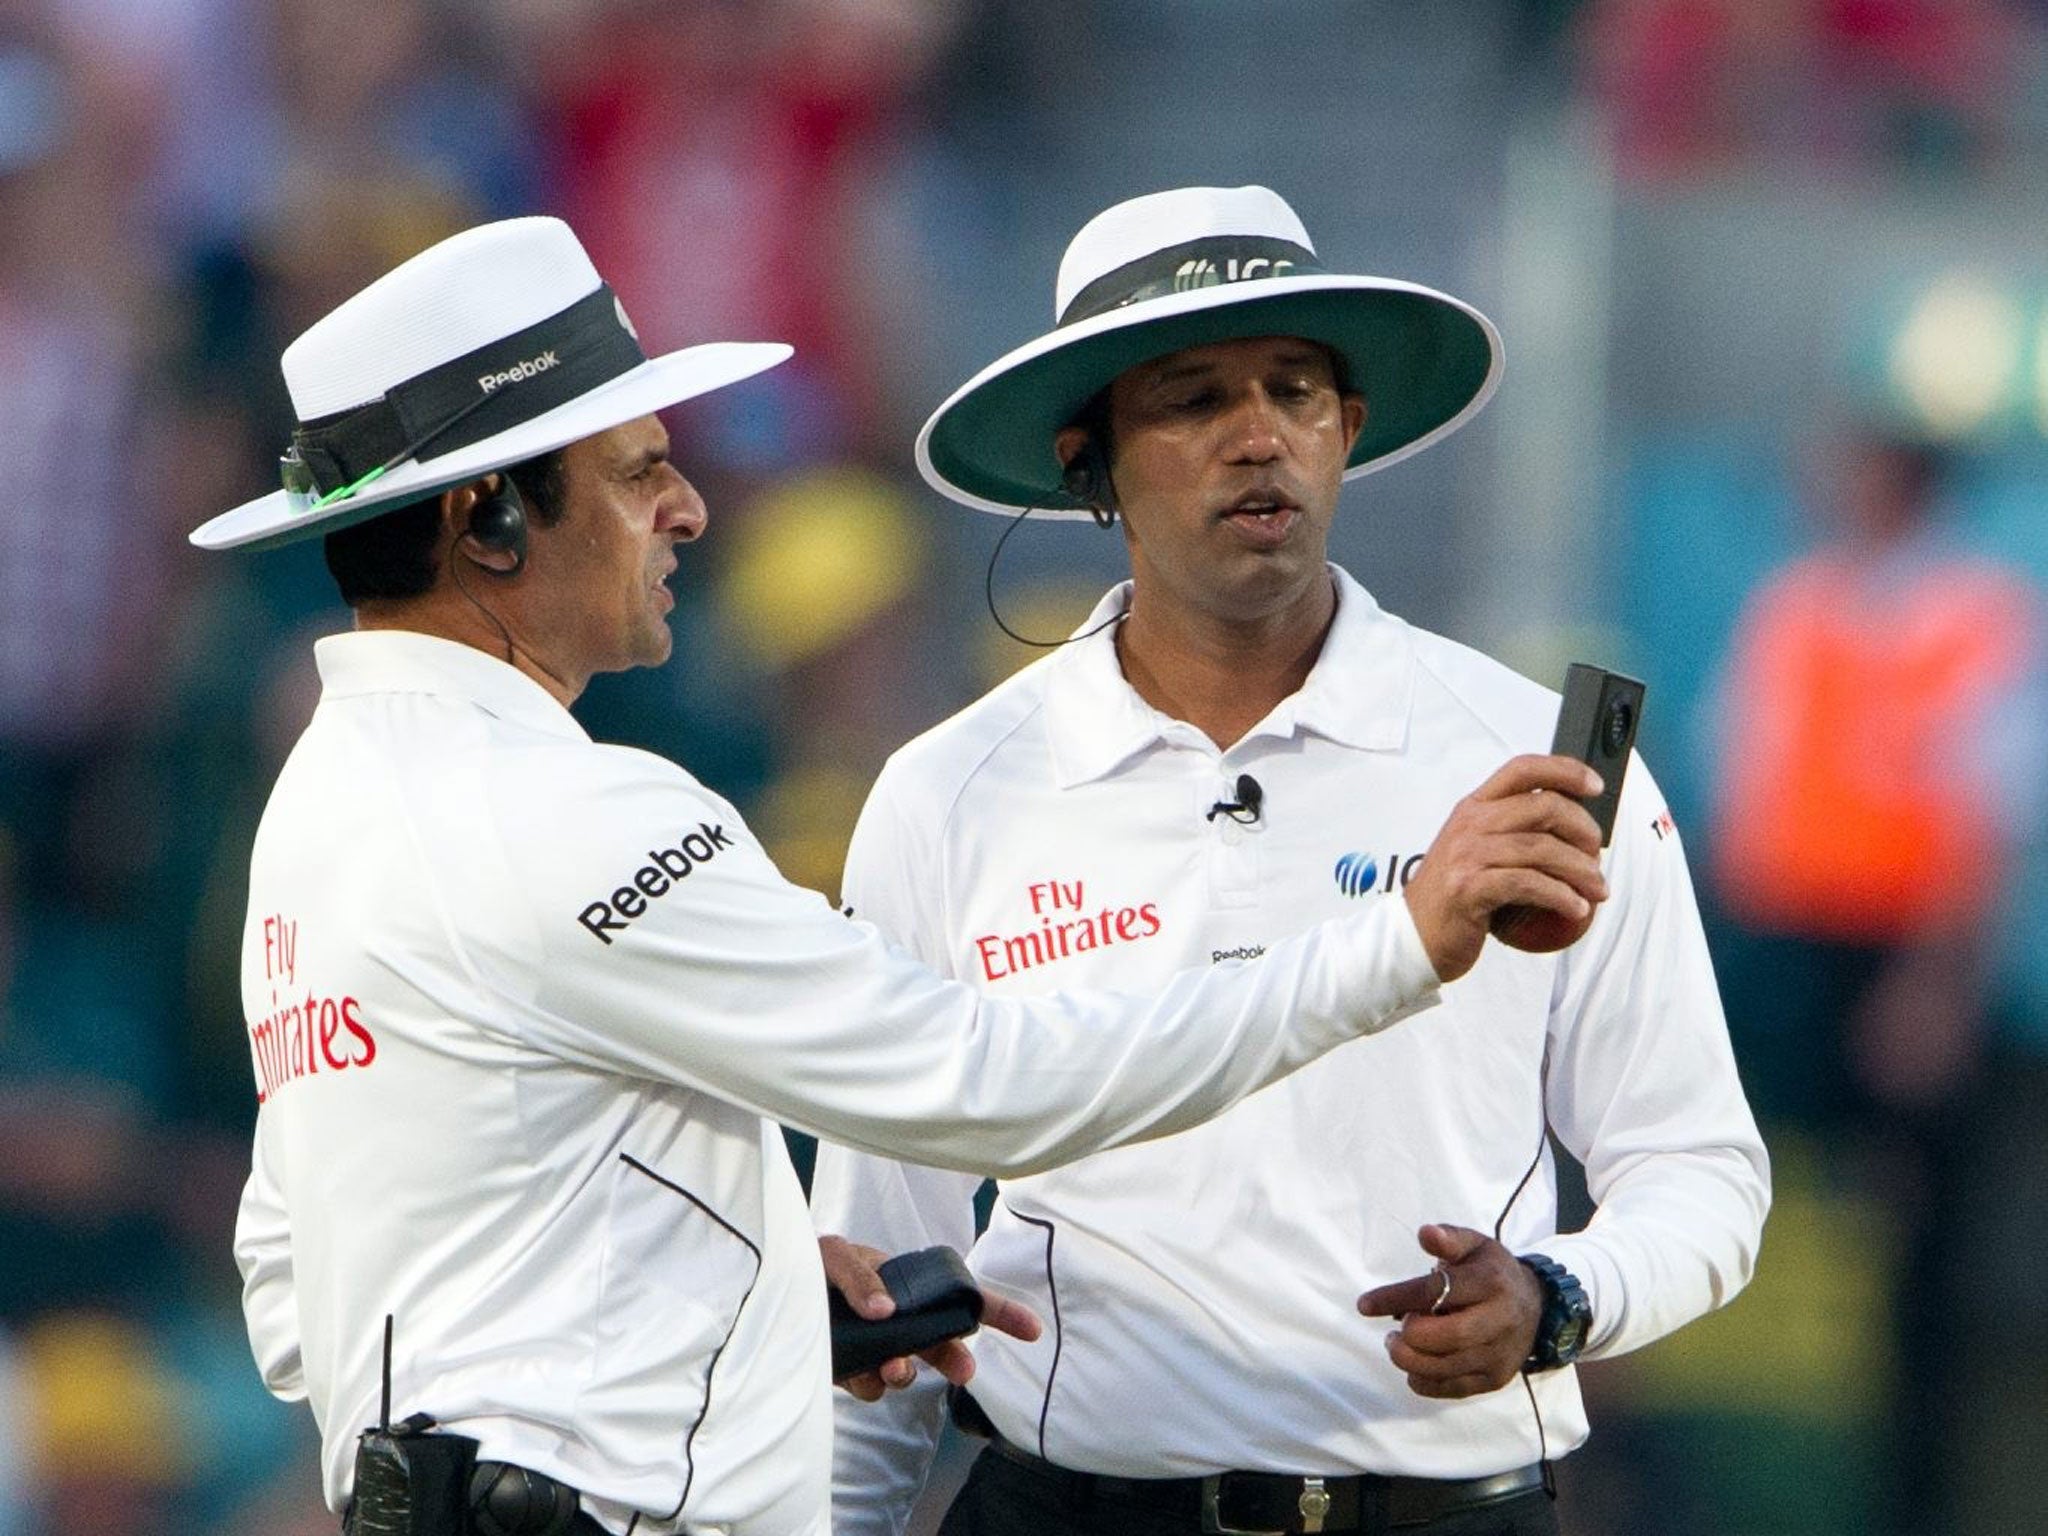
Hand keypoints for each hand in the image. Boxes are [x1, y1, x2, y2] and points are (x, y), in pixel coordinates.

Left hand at [819, 1235, 1042, 1402]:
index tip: (1032, 1330)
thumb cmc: (806, 1264)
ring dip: (906, 1374)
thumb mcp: (832, 1256)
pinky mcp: (852, 1372)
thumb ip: (861, 1276)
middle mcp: (898, 1319)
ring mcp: (876, 1348)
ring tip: (892, 1369)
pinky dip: (867, 1384)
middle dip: (956, 1360)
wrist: (766, 1299)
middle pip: (943, 1344)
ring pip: (907, 1371)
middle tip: (964, 1372)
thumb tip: (886, 1312)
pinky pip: (871, 1388)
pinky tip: (853, 1372)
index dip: (999, 1313)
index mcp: (906, 1285)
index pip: (961, 1297)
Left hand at [1356, 1224, 1542, 1397]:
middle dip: (1409, 1336)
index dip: (1396, 1298)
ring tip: (1396, 1344)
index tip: (1364, 1305)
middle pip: (1448, 1336)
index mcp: (1490, 1282)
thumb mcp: (1474, 1245)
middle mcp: (1500, 1320)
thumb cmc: (1491, 1271)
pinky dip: (1424, 1381)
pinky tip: (1414, 1364)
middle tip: (1391, 1332)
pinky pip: (1453, 1388)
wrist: (1536, 1307)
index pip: (1437, 1292)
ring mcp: (1499, 1353)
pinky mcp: (1495, 1379)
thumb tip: (1425, 1233)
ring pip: (1448, 1367)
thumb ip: (1449, 1238)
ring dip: (1410, 1359)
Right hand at [1403, 756, 1607, 981]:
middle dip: (1584, 829)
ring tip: (1596, 889)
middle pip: (1543, 806)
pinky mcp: (1470, 889)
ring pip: (1543, 848)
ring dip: (1581, 870)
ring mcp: (1468, 855)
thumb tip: (1571, 830)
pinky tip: (1575, 908)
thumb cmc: (1451, 897)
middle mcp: (1470, 824)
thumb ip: (1510, 834)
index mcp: (1473, 808)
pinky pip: (1529, 884)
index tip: (1594, 786)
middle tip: (1596, 854)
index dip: (1564, 770)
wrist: (1413, 936)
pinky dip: (1561, 896)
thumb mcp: (1475, 851)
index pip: (1522, 769)